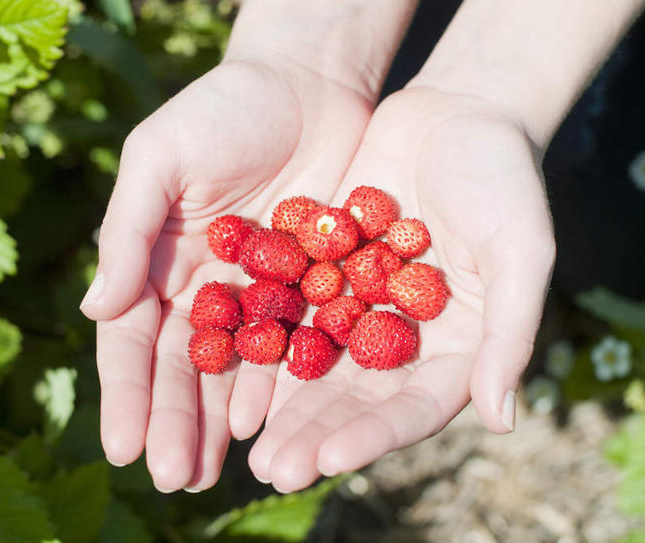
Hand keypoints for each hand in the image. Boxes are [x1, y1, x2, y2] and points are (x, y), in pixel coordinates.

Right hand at [80, 54, 376, 491]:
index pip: (133, 340)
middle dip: (176, 423)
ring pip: (234, 371)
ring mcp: (256, 295)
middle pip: (183, 369)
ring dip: (221, 424)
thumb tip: (93, 310)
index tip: (123, 447)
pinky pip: (291, 348)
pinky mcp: (309, 290)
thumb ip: (127, 232)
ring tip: (212, 475)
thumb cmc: (221, 110)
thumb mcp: (161, 158)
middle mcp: (201, 288)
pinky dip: (278, 388)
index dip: (126, 394)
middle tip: (174, 479)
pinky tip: (267, 428)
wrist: (307, 85)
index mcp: (157, 262)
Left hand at [247, 87, 555, 491]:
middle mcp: (403, 338)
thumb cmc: (503, 179)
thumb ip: (510, 332)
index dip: (373, 435)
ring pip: (317, 365)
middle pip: (356, 398)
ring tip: (244, 442)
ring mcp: (360, 307)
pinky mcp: (324, 274)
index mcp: (455, 347)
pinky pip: (291, 314)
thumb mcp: (521, 249)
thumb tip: (502, 421)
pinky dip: (264, 341)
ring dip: (282, 405)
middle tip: (272, 474)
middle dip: (314, 435)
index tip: (330, 460)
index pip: (413, 406)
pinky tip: (228, 367)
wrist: (455, 114)